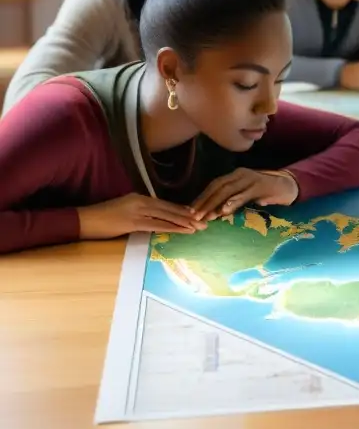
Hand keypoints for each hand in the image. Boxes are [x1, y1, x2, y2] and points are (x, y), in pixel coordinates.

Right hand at [77, 194, 206, 239]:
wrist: (83, 220)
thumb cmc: (102, 219)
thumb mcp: (124, 212)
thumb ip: (140, 213)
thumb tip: (155, 220)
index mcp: (139, 198)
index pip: (165, 204)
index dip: (181, 210)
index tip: (196, 215)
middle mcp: (141, 201)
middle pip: (169, 208)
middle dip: (188, 216)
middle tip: (205, 222)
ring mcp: (137, 210)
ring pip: (166, 216)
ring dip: (184, 222)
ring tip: (198, 227)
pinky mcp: (132, 221)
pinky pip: (157, 225)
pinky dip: (172, 227)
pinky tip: (183, 231)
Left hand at [191, 168, 298, 220]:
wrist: (288, 187)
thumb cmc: (264, 193)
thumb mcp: (245, 196)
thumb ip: (231, 201)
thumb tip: (213, 213)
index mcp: (235, 175)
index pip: (214, 185)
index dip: (202, 197)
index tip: (191, 210)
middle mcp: (240, 174)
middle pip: (218, 187)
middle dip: (205, 202)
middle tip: (194, 216)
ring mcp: (250, 178)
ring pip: (228, 190)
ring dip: (215, 204)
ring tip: (206, 216)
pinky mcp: (260, 186)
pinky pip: (244, 194)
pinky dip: (233, 202)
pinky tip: (225, 210)